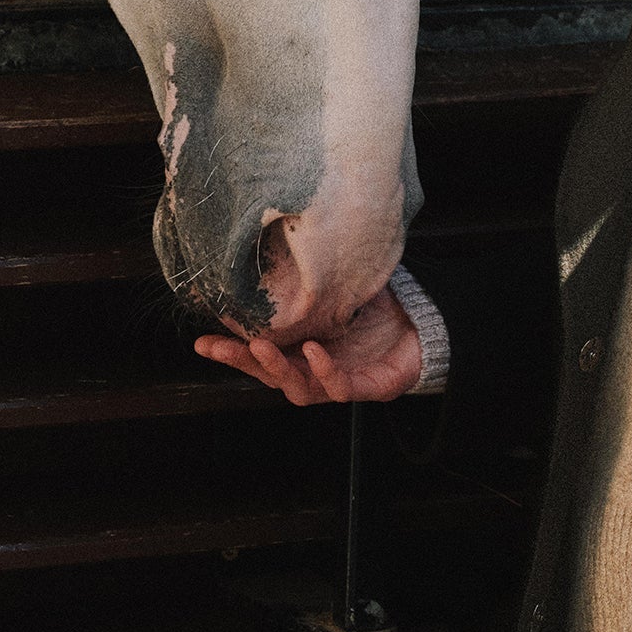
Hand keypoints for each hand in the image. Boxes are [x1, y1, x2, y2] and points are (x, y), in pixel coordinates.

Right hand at [192, 281, 425, 406]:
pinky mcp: (368, 388)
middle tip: (219, 347)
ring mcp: (340, 382)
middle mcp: (317, 371)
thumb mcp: (339, 287)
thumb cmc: (380, 308)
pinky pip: (340, 388)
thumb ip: (312, 277)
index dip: (232, 352)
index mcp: (304, 351)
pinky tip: (314, 352)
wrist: (427, 324)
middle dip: (243, 363)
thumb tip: (282, 242)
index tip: (203, 342)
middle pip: (272, 376)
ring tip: (262, 347)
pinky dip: (325, 372)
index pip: (262, 355)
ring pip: (299, 389)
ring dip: (278, 370)